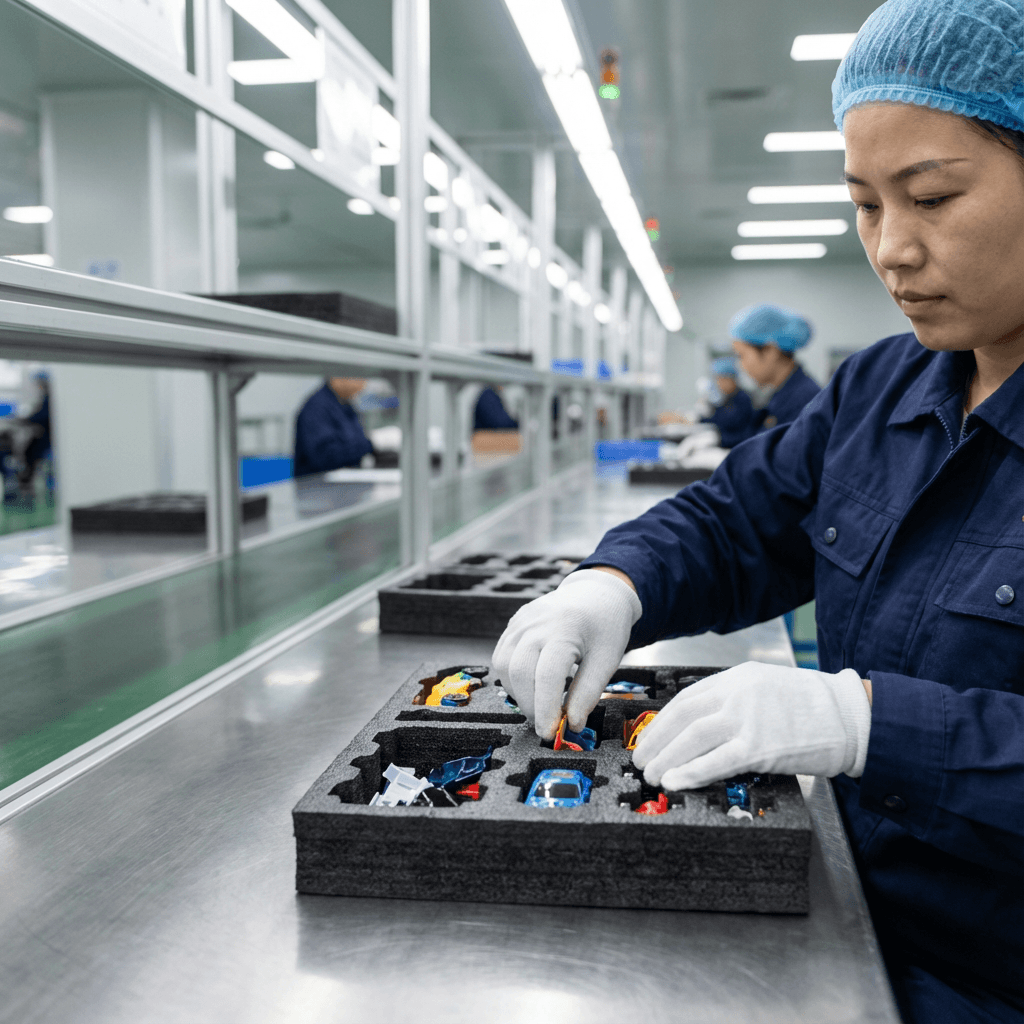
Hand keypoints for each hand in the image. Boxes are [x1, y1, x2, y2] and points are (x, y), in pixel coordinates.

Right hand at [492, 568, 641, 739]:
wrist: (595, 593)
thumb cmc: (605, 626)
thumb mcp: (607, 659)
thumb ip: (588, 693)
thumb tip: (571, 724)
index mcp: (564, 629)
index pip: (547, 676)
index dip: (545, 709)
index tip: (548, 734)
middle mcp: (536, 623)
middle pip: (519, 673)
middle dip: (530, 706)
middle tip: (547, 723)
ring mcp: (520, 622)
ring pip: (504, 666)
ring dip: (518, 693)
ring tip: (540, 705)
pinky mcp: (513, 624)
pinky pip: (501, 656)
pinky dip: (512, 678)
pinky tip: (531, 687)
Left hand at [632, 662, 871, 789]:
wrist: (852, 716)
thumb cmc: (813, 706)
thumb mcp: (767, 687)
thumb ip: (735, 700)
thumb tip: (702, 725)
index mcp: (736, 678)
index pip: (687, 699)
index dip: (662, 721)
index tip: (649, 737)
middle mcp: (737, 694)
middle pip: (683, 718)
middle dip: (656, 741)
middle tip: (641, 760)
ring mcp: (748, 718)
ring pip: (693, 738)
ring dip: (667, 759)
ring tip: (652, 775)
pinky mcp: (762, 745)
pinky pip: (718, 760)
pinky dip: (691, 771)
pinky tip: (676, 782)